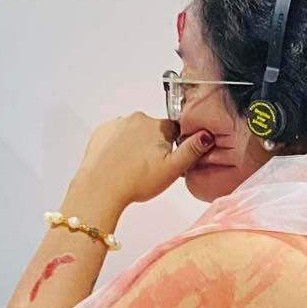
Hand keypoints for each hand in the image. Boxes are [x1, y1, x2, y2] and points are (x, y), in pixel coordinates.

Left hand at [69, 113, 215, 220]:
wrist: (100, 188)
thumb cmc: (136, 181)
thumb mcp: (173, 169)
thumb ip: (192, 150)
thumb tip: (206, 135)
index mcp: (157, 126)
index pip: (174, 130)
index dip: (174, 146)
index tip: (168, 160)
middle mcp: (137, 119)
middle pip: (153, 130)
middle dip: (154, 146)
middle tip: (151, 168)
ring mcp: (116, 124)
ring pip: (134, 133)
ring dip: (136, 146)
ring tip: (134, 168)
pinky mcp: (101, 132)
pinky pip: (115, 136)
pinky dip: (118, 147)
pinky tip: (119, 163)